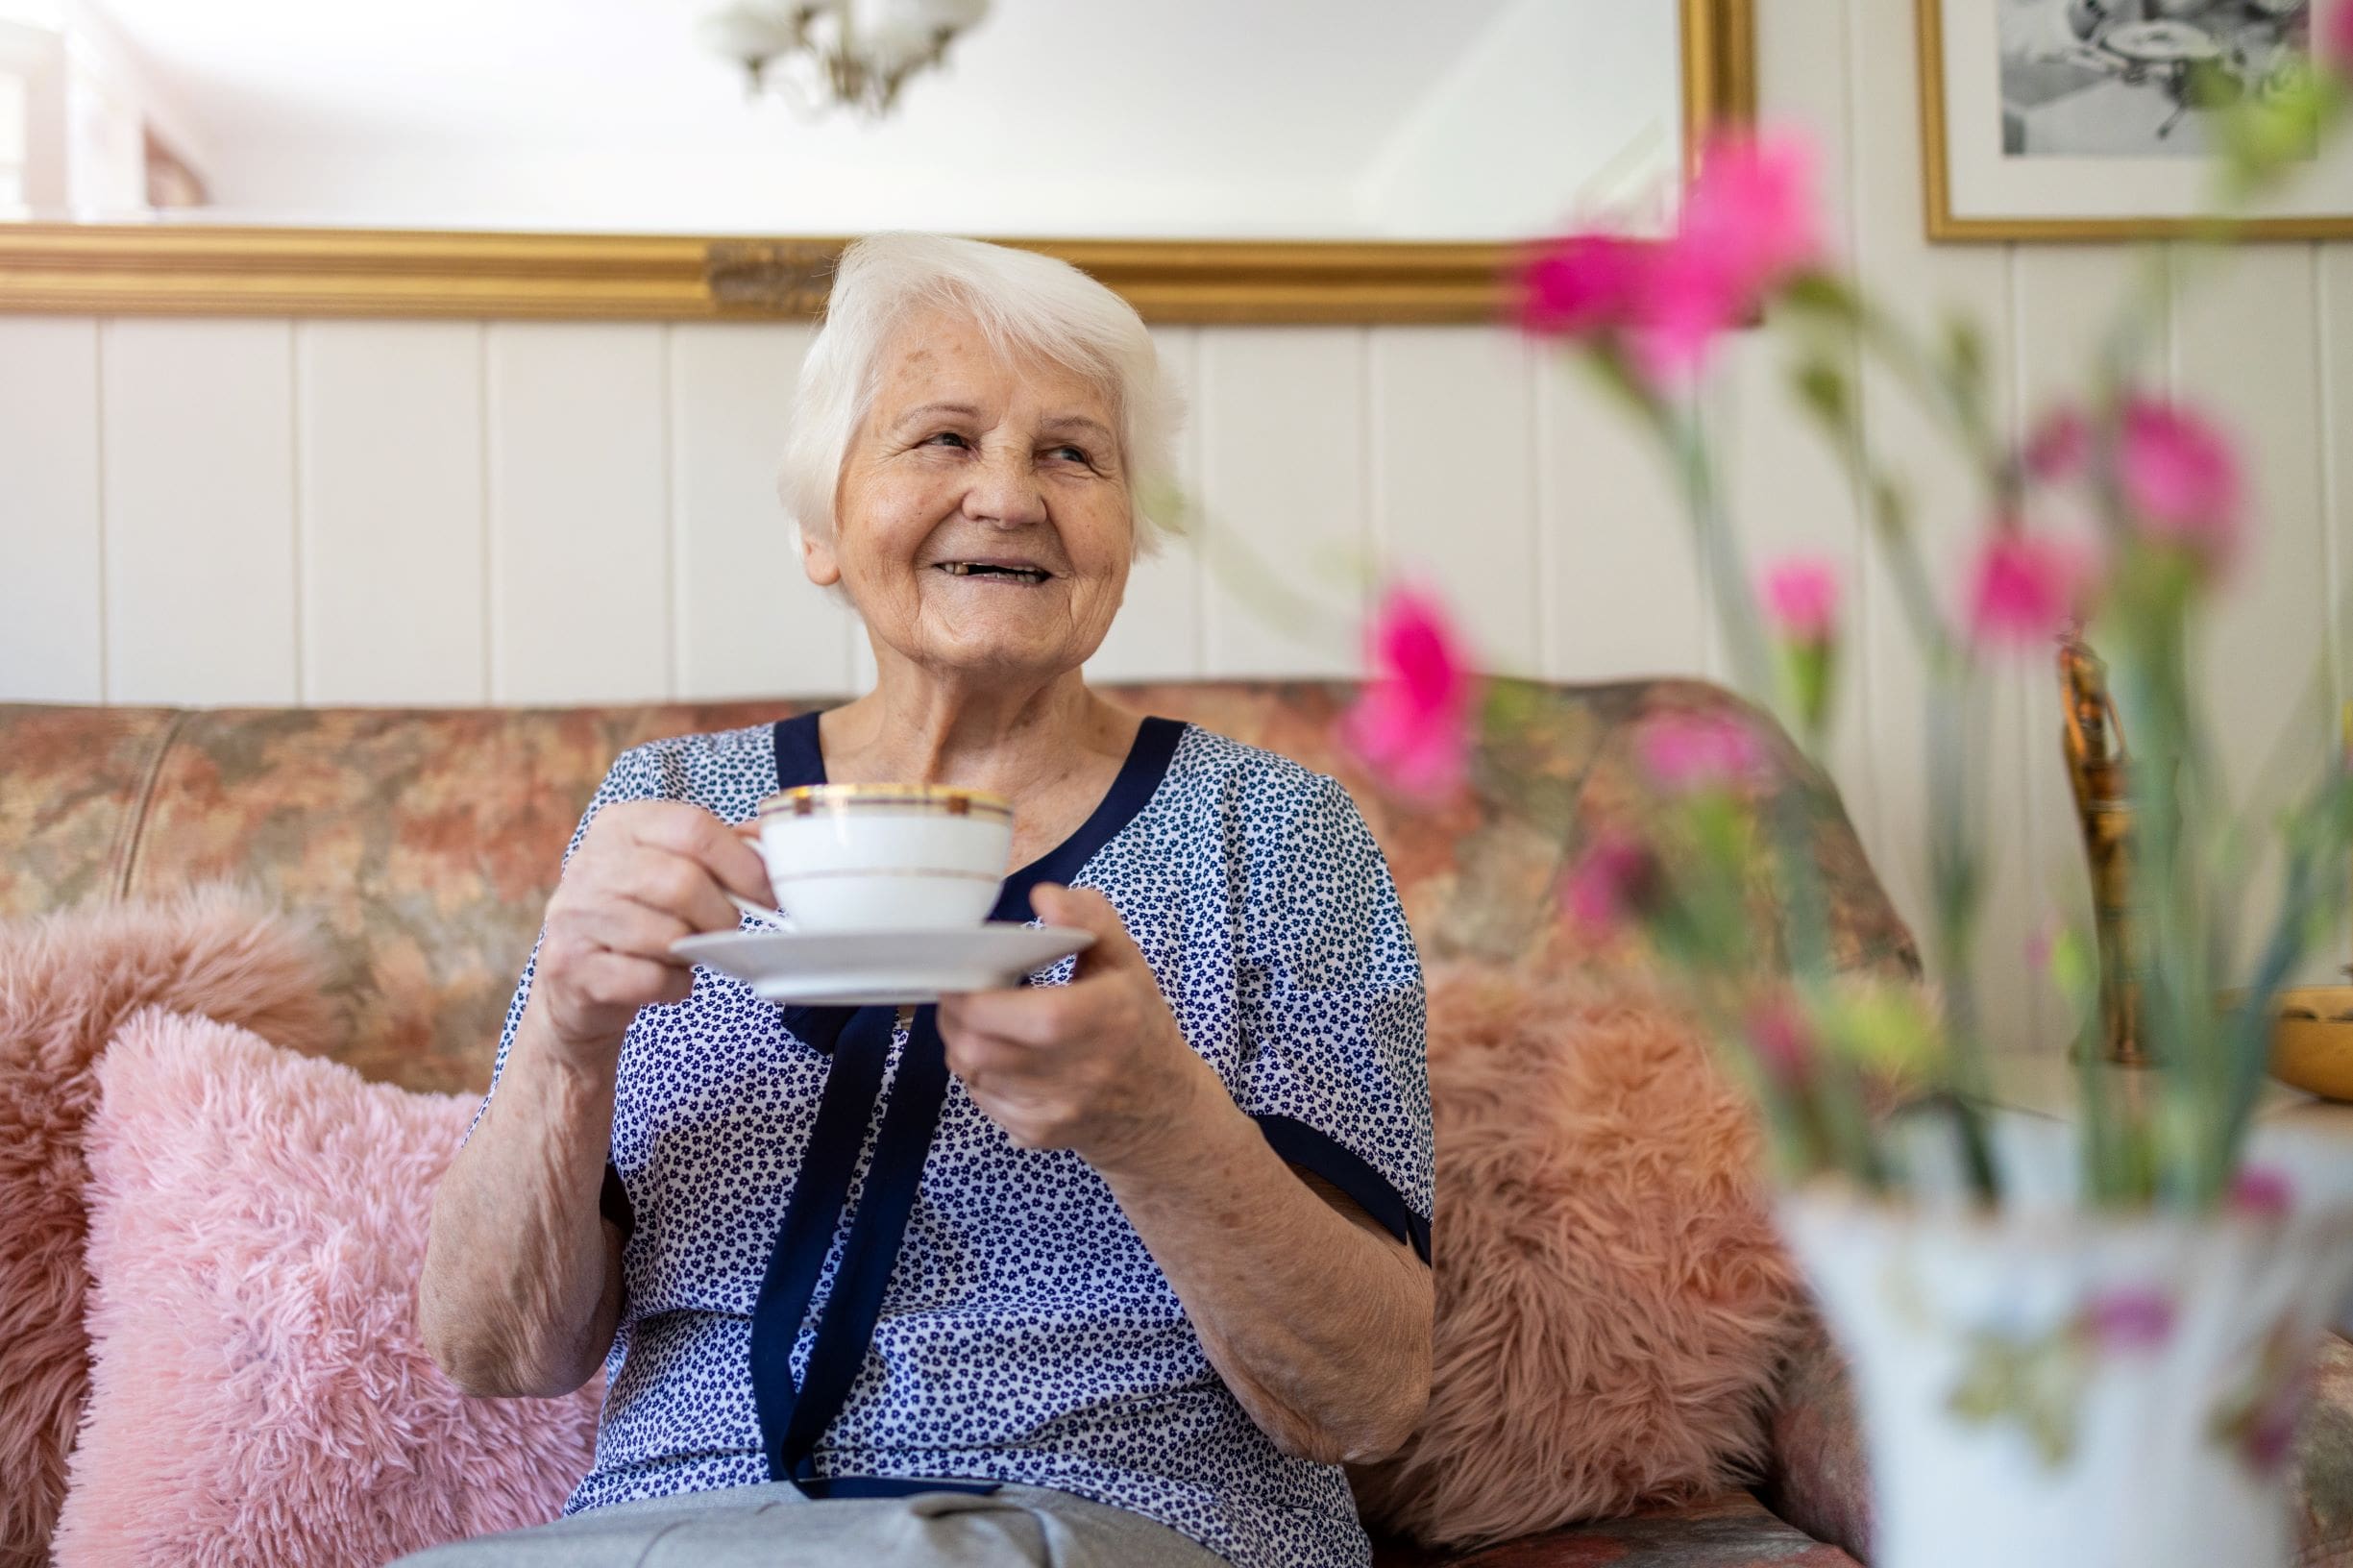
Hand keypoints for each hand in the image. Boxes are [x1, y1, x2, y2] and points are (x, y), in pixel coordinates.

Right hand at [526, 801, 771, 1070]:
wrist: (576, 980)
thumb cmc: (638, 916)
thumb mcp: (670, 867)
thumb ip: (721, 849)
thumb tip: (775, 836)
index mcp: (620, 824)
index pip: (693, 827)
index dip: (742, 864)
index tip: (767, 893)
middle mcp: (590, 862)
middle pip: (684, 881)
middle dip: (721, 914)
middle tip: (726, 928)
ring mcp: (575, 914)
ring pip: (667, 934)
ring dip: (694, 951)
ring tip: (688, 951)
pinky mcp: (571, 965)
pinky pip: (649, 978)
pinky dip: (674, 986)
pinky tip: (668, 978)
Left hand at [937, 883, 1224, 1174]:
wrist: (1160, 1110)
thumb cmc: (1138, 1026)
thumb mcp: (1127, 963)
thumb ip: (1090, 919)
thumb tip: (1044, 896)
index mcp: (1101, 1020)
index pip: (1014, 1014)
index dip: (973, 994)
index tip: (965, 972)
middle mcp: (1078, 1073)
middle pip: (977, 1047)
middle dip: (954, 1016)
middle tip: (961, 992)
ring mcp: (1054, 1110)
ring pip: (970, 1072)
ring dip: (962, 1041)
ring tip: (980, 1020)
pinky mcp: (1035, 1135)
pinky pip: (981, 1098)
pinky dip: (978, 1072)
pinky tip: (1001, 1057)